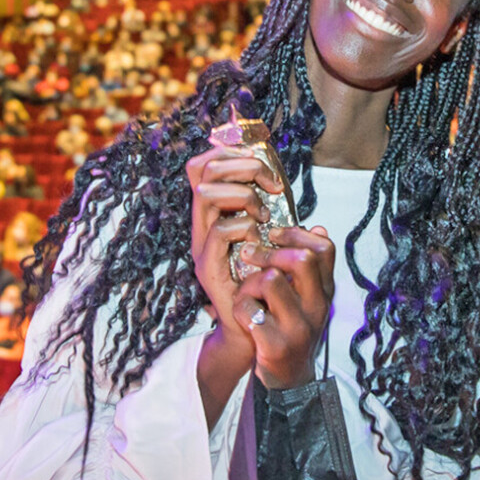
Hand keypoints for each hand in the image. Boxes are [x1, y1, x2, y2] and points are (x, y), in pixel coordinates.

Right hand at [186, 145, 282, 340]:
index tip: (263, 163)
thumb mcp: (269, 237)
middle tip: (272, 186)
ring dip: (244, 195)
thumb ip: (269, 211)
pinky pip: (221, 231)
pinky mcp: (207, 267)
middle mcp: (202, 224)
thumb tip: (278, 182)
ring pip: (207, 195)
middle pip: (204, 170)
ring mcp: (201, 245)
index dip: (229, 151)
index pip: (204, 165)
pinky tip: (259, 237)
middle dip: (244, 166)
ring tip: (264, 214)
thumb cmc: (264, 281)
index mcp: (214, 213)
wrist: (254, 327)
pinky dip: (245, 227)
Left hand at [231, 226, 336, 389]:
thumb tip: (317, 228)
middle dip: (269, 251)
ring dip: (250, 281)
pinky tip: (243, 315)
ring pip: (270, 279)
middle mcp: (317, 308)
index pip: (324, 248)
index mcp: (325, 292)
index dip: (296, 234)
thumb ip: (311, 268)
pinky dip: (239, 308)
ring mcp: (297, 328)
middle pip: (301, 259)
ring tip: (247, 292)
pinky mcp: (275, 345)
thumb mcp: (308, 299)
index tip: (274, 234)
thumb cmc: (292, 330)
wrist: (288, 380)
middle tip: (250, 254)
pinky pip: (249, 310)